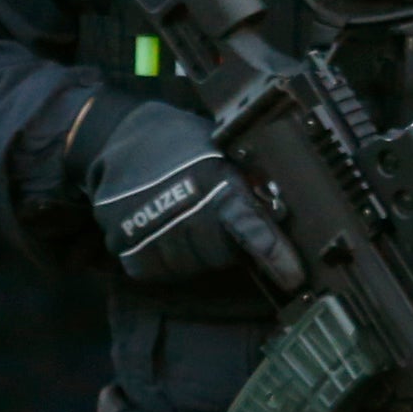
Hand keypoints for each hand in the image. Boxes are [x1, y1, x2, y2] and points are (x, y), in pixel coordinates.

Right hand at [85, 102, 304, 288]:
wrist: (120, 136)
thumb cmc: (181, 143)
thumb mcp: (220, 148)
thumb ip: (248, 181)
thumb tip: (283, 213)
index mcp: (211, 177)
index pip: (247, 223)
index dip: (272, 251)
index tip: (292, 275)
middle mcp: (180, 203)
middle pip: (221, 254)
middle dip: (229, 246)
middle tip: (219, 225)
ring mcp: (147, 225)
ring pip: (190, 267)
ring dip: (196, 254)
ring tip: (186, 223)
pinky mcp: (122, 241)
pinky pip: (157, 271)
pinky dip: (166, 260)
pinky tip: (164, 234)